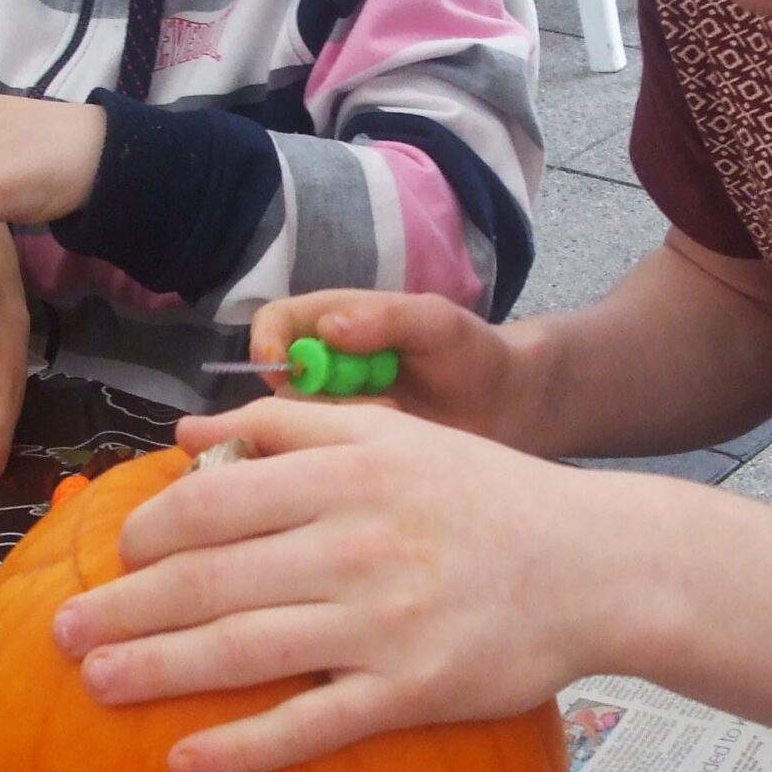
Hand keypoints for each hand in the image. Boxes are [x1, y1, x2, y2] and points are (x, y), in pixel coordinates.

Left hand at [50, 398, 617, 771]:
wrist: (594, 564)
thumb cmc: (483, 496)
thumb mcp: (393, 434)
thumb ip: (291, 422)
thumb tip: (192, 434)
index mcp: (344, 473)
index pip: (214, 501)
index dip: (148, 532)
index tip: (112, 557)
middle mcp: (353, 542)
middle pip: (209, 577)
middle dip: (124, 606)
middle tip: (61, 632)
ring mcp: (382, 620)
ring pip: (244, 648)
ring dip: (157, 669)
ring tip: (94, 684)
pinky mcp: (412, 689)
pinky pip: (311, 724)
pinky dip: (243, 747)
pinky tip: (182, 766)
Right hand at [246, 290, 530, 441]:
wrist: (505, 406)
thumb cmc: (471, 353)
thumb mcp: (438, 324)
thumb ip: (388, 317)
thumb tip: (329, 329)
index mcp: (336, 319)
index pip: (275, 322)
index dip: (266, 342)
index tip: (281, 366)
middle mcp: (325, 365)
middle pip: (280, 382)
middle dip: (315, 396)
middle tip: (380, 402)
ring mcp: (335, 408)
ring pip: (298, 423)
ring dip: (341, 424)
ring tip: (397, 417)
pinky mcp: (347, 447)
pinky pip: (321, 454)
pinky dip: (348, 451)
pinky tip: (392, 442)